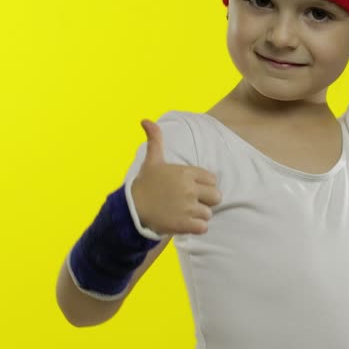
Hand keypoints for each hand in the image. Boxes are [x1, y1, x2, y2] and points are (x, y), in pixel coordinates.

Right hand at [131, 120, 221, 235]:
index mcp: (186, 173)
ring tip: (184, 213)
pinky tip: (185, 223)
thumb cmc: (144, 184)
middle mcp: (190, 189)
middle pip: (216, 197)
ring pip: (208, 213)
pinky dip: (196, 227)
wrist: (132, 209)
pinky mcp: (185, 224)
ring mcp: (188, 208)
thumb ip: (155, 140)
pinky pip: (203, 227)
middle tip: (191, 202)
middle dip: (206, 201)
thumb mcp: (152, 161)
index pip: (212, 179)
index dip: (203, 185)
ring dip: (199, 215)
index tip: (191, 188)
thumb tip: (145, 120)